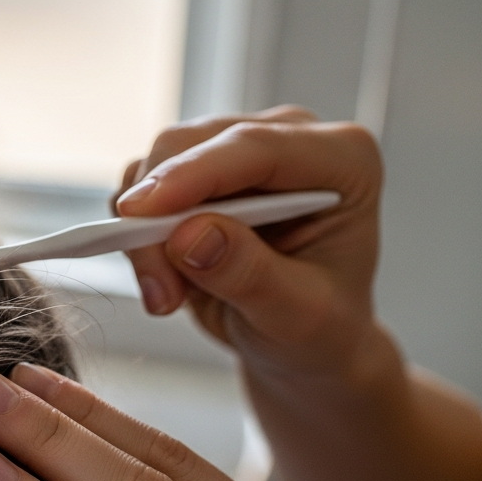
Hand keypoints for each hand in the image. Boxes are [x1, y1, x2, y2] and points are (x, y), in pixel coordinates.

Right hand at [111, 107, 383, 377]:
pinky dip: (137, 233)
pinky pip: (142, 186)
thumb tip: (188, 235)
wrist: (303, 342)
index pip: (257, 147)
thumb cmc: (320, 327)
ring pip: (156, 164)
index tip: (139, 212)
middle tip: (159, 290)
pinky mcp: (196, 169)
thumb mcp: (299, 317)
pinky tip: (166, 277)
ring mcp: (237, 150)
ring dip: (143, 231)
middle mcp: (289, 139)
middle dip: (158, 215)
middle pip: (192, 146)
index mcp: (344, 160)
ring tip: (167, 295)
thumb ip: (249, 274)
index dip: (194, 173)